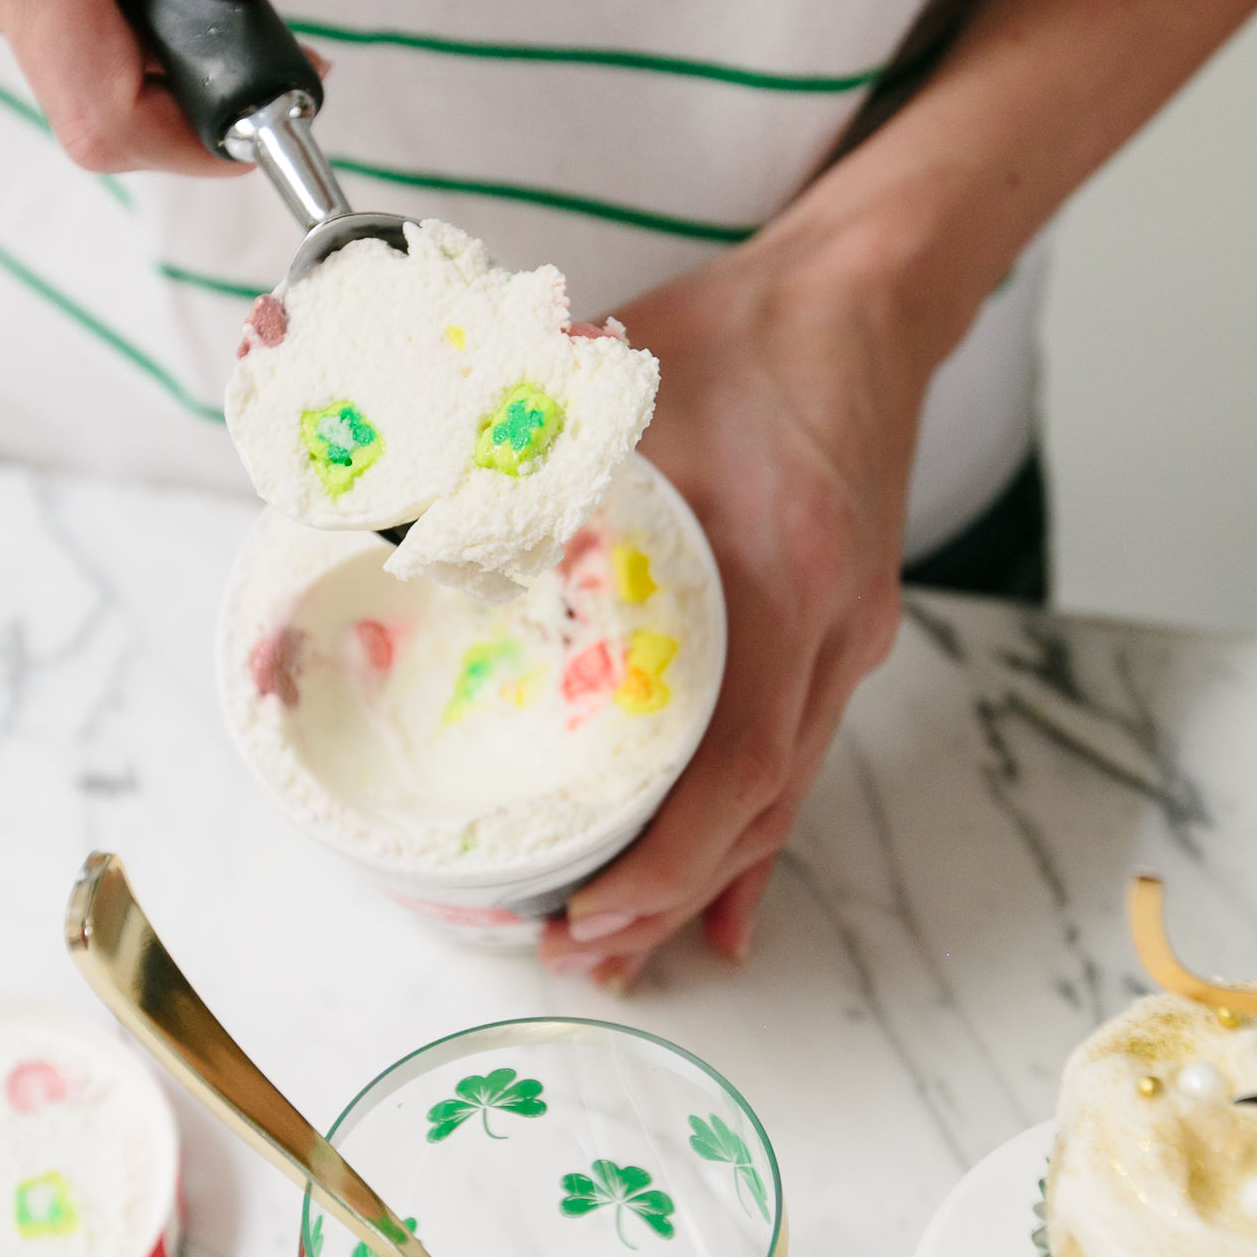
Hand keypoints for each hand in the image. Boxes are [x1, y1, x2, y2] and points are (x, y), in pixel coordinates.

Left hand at [537, 0, 1256, 988]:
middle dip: (669, 900)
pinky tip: (724, 906)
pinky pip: (795, 758)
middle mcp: (831, 631)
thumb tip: (389, 475)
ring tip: (626, 949)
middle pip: (761, 811)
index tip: (592, 911)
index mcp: (785, 576)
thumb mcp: (627, 377)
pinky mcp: (841, 633)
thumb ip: (520, 435)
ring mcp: (847, 640)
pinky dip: (750, 838)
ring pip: (781, 798)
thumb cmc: (753, 333)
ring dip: (704, 883)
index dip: (669, 860)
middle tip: (579, 958)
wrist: (866, 298)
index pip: (739, 765)